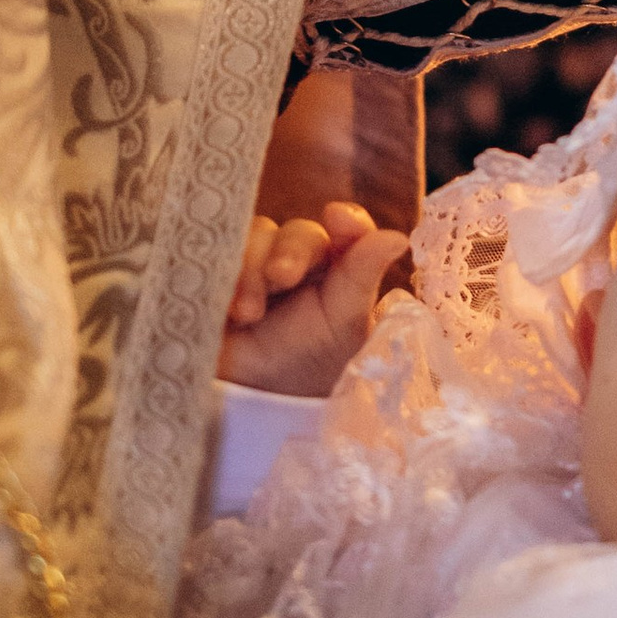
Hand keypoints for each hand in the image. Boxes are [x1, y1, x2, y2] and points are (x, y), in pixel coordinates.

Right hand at [218, 201, 408, 396]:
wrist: (248, 399)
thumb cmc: (305, 365)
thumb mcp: (340, 324)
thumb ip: (362, 276)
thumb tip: (399, 237)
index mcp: (337, 268)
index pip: (349, 230)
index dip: (346, 221)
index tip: (338, 218)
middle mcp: (298, 258)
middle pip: (296, 232)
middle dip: (290, 252)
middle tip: (281, 277)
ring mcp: (256, 263)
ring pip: (255, 237)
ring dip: (251, 268)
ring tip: (247, 313)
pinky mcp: (220, 272)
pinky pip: (218, 251)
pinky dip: (222, 271)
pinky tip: (224, 304)